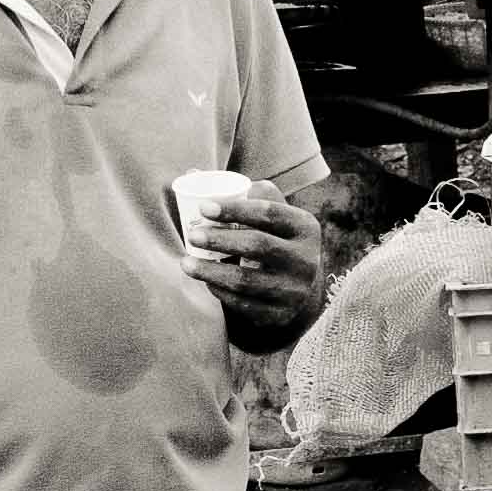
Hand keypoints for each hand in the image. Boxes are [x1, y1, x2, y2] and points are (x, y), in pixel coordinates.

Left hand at [185, 181, 329, 343]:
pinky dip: (220, 292)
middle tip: (192, 235)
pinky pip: (243, 304)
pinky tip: (205, 282)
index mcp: (305, 226)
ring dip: (211, 271)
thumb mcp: (270, 216)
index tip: (204, 208)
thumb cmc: (273, 239)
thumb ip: (240, 193)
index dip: (235, 209)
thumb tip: (191, 174)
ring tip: (185, 263)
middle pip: (258, 246)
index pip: (269, 213)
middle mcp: (306, 259)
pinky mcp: (279, 315)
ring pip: (246, 280)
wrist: (296, 288)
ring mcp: (294, 290)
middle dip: (221, 239)